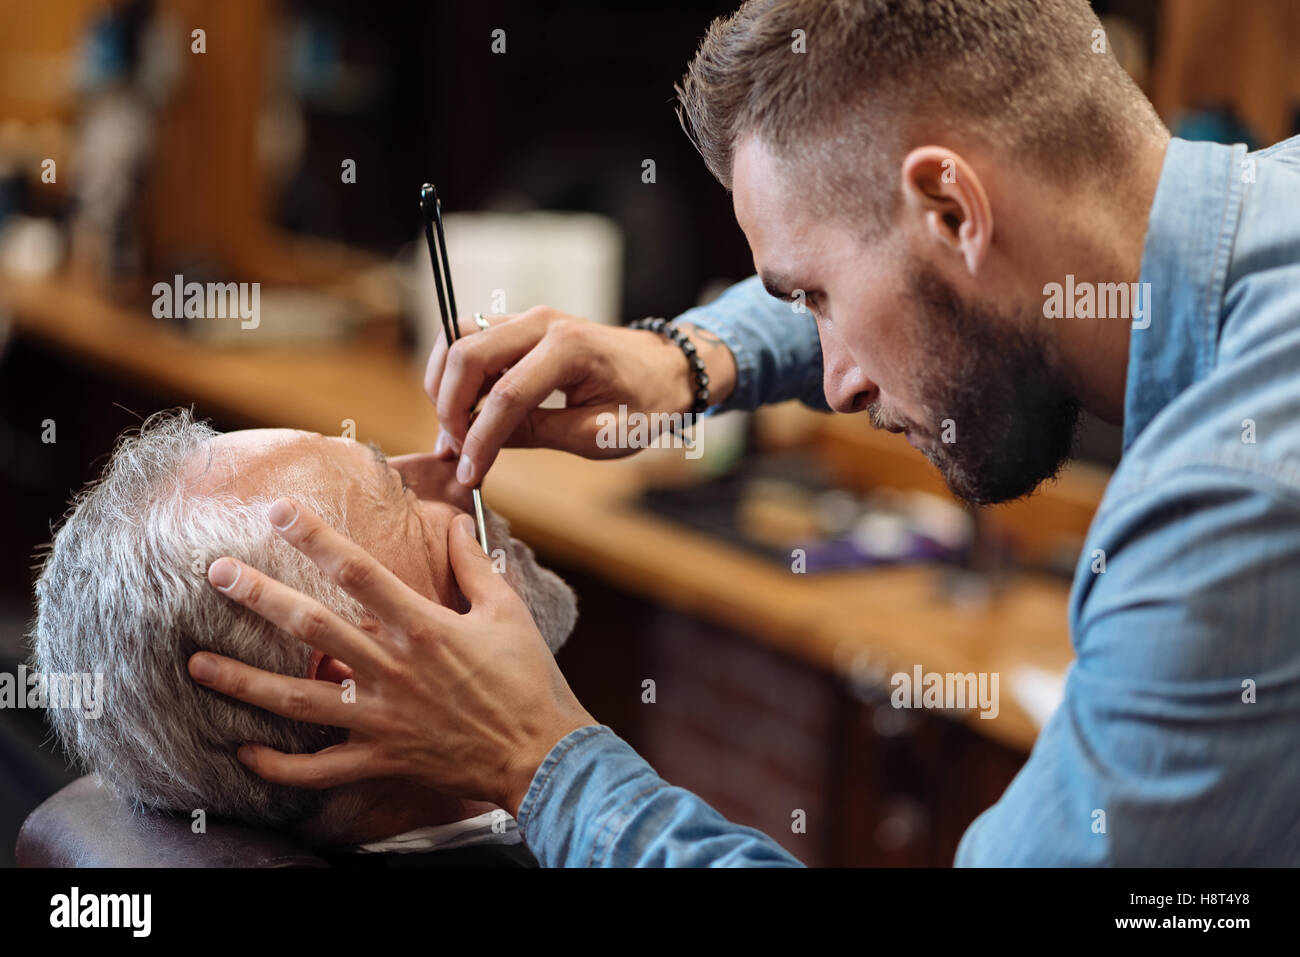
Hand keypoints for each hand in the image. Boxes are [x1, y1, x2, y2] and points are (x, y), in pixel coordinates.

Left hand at [187, 499, 595, 816]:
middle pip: (313, 629)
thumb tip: (455, 521)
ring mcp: (382, 719)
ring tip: (197, 664)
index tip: (280, 512)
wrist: (542, 754)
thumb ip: (474, 565)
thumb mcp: (507, 612)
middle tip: (216, 573)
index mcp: (424, 629)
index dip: (317, 538)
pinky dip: (278, 768)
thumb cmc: (527, 681)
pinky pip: (319, 770)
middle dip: (260, 597)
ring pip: (299, 701)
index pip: (360, 573)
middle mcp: (393, 671)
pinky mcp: (382, 759)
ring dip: (244, 683)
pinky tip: (243, 754)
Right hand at [425, 306, 736, 484]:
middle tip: (453, 449)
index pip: (506, 395)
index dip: (479, 439)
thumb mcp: (599, 433)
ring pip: (458, 338)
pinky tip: (465, 406)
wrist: (668, 367)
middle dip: (449, 406)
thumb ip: (538, 433)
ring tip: (454, 428)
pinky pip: (471, 338)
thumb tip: (482, 444)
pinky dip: (456, 371)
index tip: (468, 473)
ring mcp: (529, 318)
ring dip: (444, 383)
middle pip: (467, 355)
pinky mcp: (521, 324)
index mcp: (570, 349)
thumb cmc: (645, 403)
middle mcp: (543, 323)